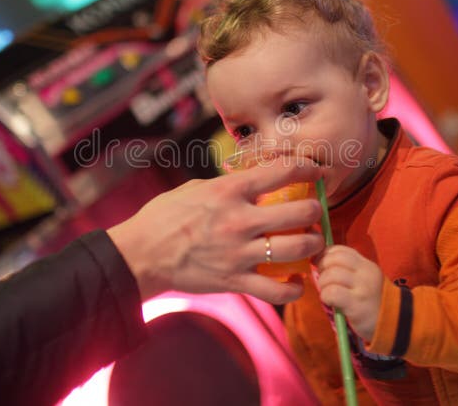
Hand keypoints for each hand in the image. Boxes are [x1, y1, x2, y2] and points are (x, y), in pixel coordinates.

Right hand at [107, 158, 324, 303]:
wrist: (139, 255)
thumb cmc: (164, 217)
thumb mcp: (196, 188)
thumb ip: (227, 185)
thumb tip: (251, 180)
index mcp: (229, 191)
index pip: (281, 171)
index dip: (308, 167)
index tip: (317, 170)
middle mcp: (239, 221)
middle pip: (300, 212)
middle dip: (316, 210)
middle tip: (315, 212)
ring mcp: (238, 253)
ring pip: (297, 249)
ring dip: (313, 244)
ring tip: (312, 242)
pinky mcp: (234, 281)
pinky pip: (276, 290)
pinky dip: (294, 288)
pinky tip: (297, 281)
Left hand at [315, 245, 383, 338]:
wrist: (396, 323)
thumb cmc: (374, 302)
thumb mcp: (365, 280)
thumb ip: (349, 270)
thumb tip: (321, 262)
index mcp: (366, 265)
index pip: (340, 250)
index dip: (325, 255)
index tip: (320, 265)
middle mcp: (365, 273)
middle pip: (334, 260)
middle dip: (322, 268)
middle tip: (323, 280)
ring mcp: (362, 288)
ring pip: (331, 275)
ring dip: (323, 285)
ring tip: (328, 293)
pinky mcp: (356, 305)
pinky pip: (332, 292)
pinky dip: (325, 296)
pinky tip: (331, 302)